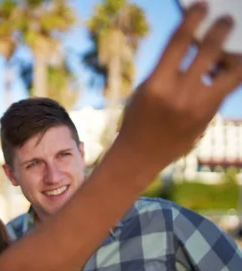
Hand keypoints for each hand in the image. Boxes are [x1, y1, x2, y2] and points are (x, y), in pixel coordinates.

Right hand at [115, 2, 241, 167]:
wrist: (139, 156)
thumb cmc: (138, 119)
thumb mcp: (145, 90)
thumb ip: (168, 68)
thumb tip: (197, 46)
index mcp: (157, 86)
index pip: (179, 44)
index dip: (193, 20)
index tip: (202, 7)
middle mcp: (180, 96)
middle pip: (211, 53)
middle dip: (221, 31)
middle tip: (226, 21)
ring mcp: (198, 109)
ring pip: (232, 73)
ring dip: (233, 57)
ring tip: (227, 54)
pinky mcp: (209, 118)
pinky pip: (225, 90)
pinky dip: (224, 77)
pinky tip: (217, 74)